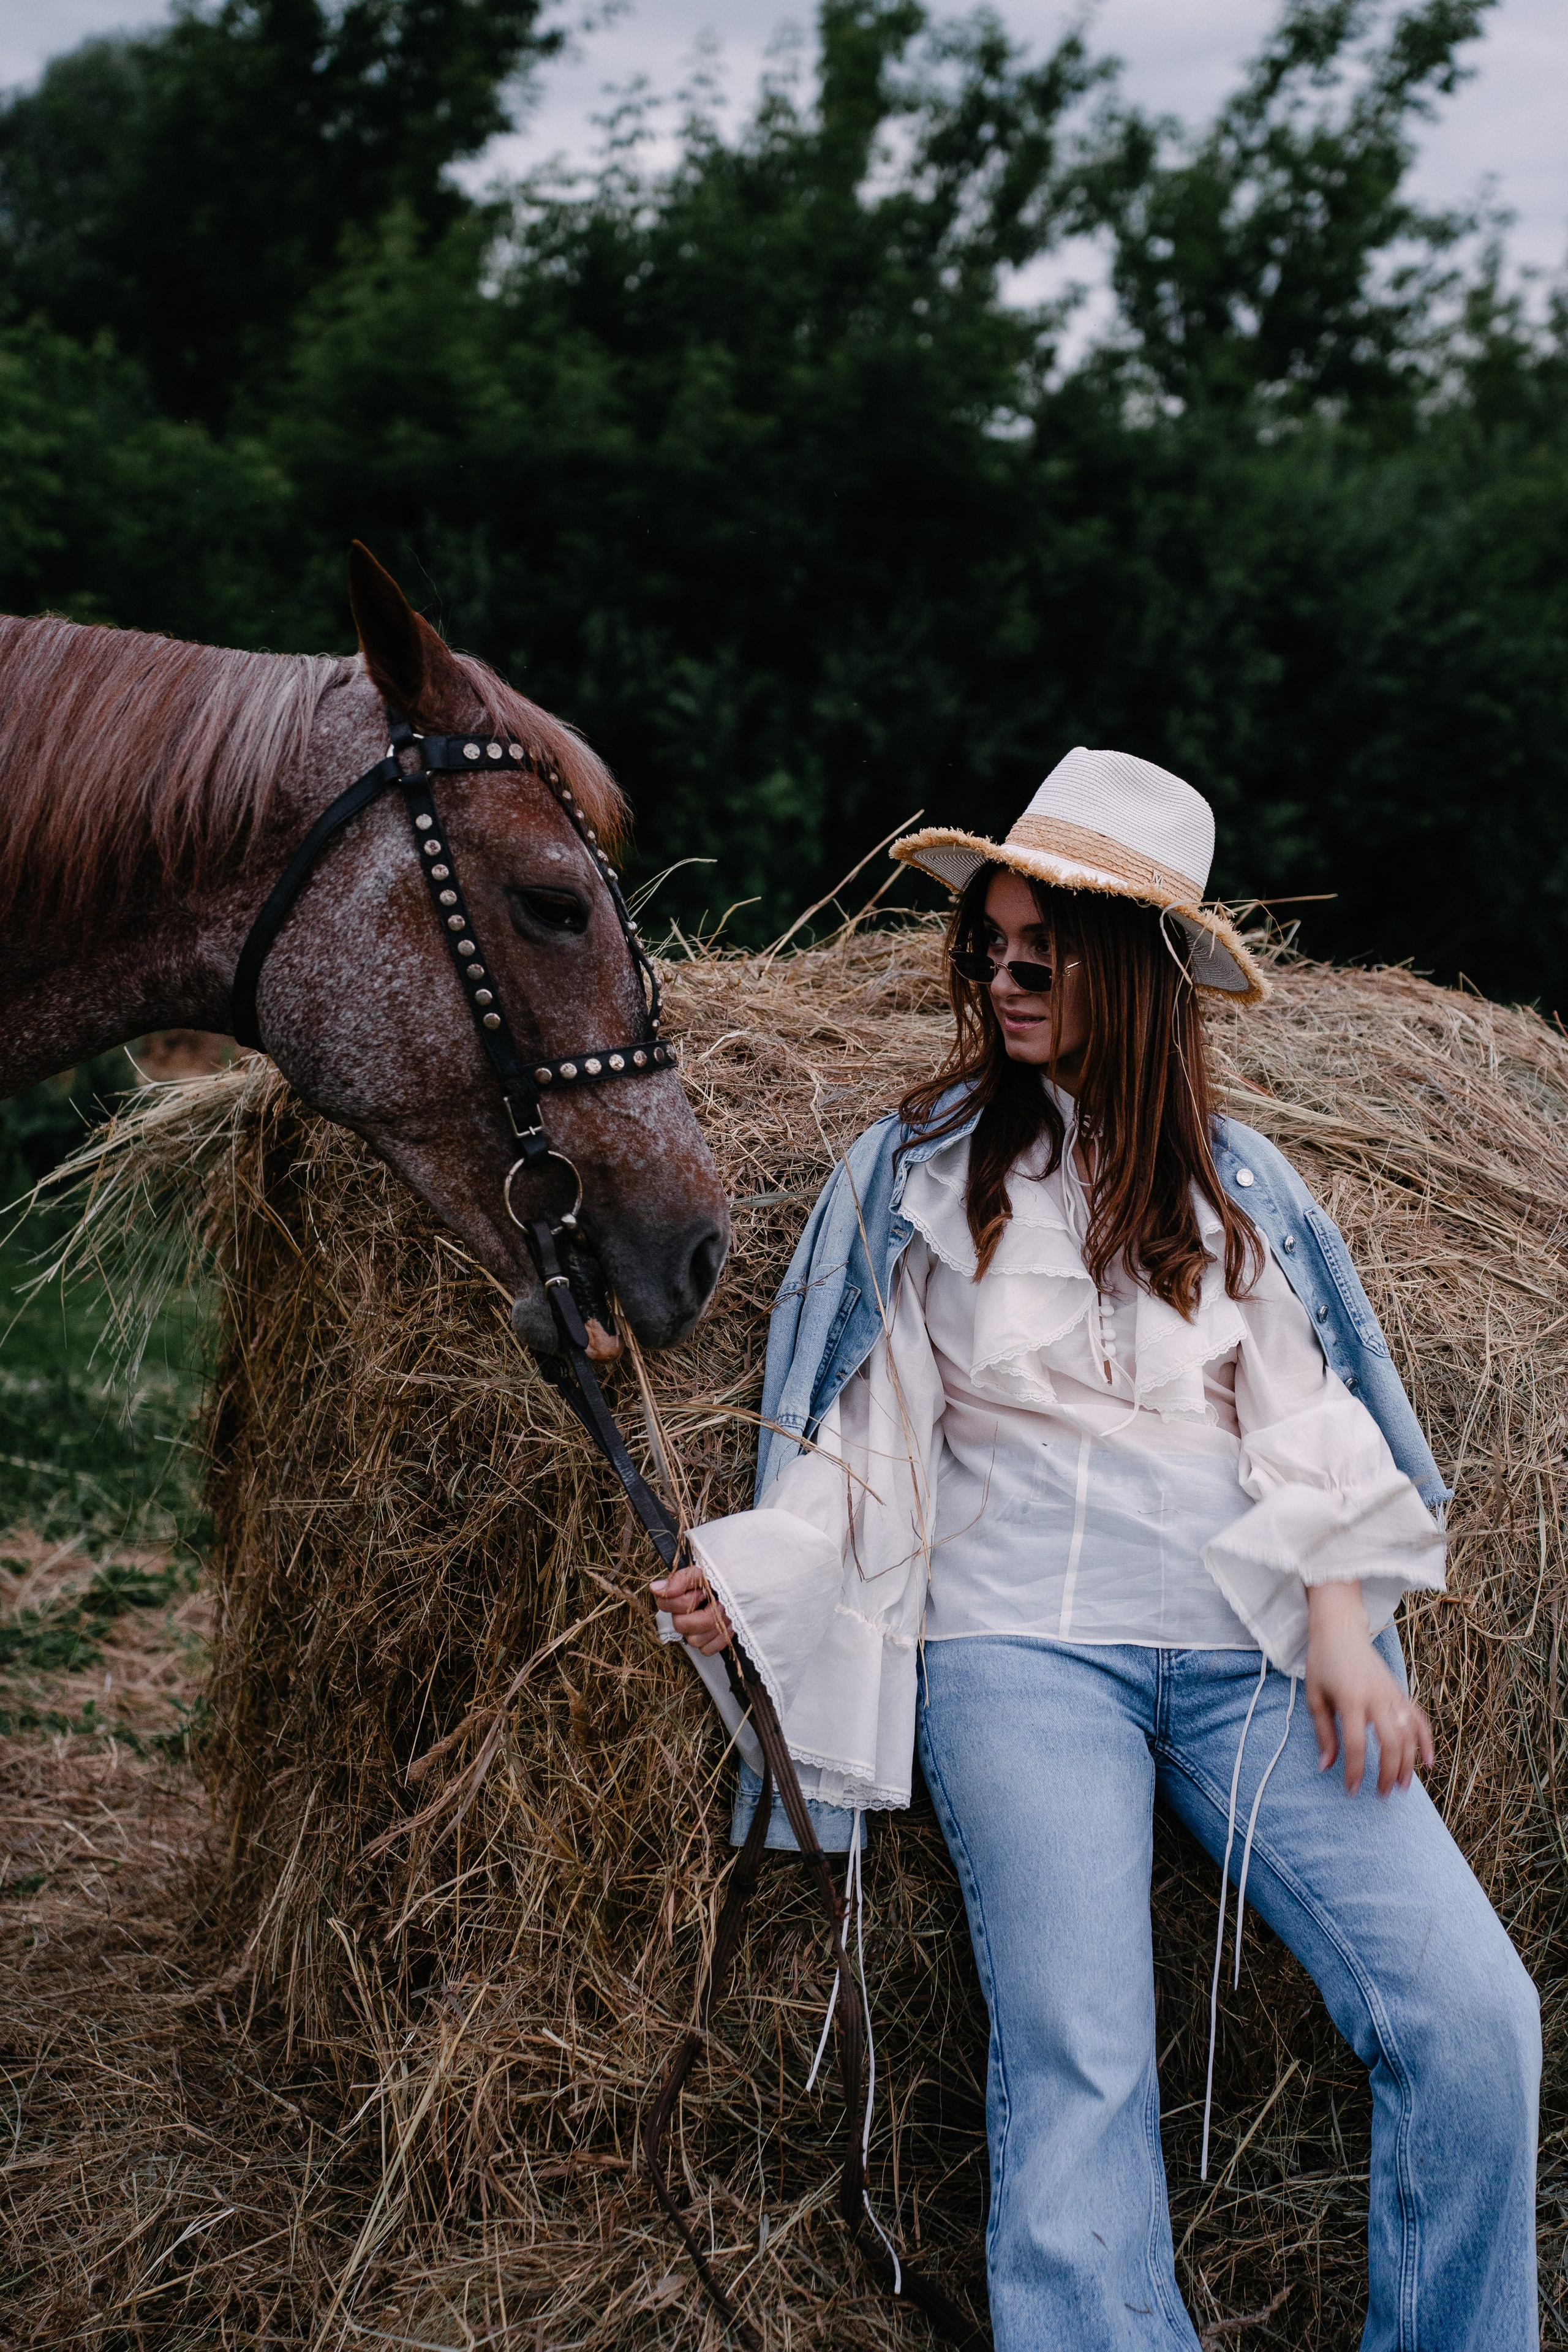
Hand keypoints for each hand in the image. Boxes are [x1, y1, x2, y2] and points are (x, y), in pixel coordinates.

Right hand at [652, 1560, 732, 1654]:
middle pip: (680, 1625)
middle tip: (719, 1604)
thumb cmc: (720, 1582)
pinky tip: (729, 1625)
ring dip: (715, 1626)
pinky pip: (706, 1650)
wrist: (741, 1591)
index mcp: (676, 1599)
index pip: (665, 1604)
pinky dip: (721, 1638)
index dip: (686, 1600)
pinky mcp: (705, 1644)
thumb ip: (681, 1579)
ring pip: (694, 1640)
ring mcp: (692, 1633)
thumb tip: (655, 1588)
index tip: (703, 1592)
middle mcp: (681, 1617)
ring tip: (726, 1613)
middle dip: (705, 1615)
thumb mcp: (702, 1573)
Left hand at [1305, 1582, 1433, 1795]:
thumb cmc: (1323, 1664)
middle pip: (1390, 1743)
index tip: (1352, 1791)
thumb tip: (1326, 1767)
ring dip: (1408, 1763)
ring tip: (1401, 1786)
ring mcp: (1392, 1694)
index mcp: (1350, 1699)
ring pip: (1408, 1734)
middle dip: (1387, 1772)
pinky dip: (1425, 1740)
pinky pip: (1418, 1719)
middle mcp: (1376, 1698)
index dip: (1355, 1771)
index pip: (1356, 1744)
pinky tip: (1428, 1761)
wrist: (1341, 1631)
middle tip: (1381, 1794)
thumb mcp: (1314, 1697)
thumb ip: (1323, 1733)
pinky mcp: (1400, 1692)